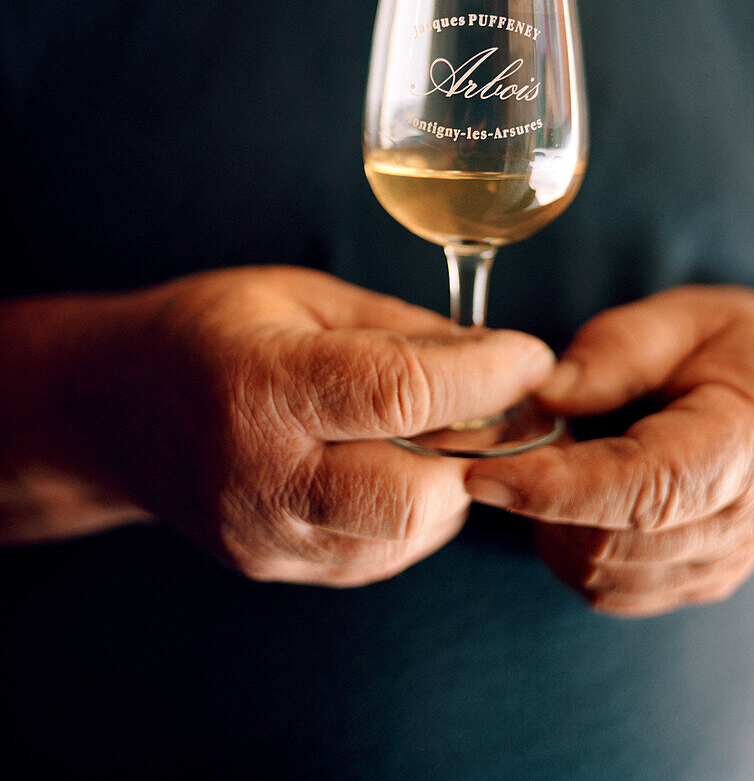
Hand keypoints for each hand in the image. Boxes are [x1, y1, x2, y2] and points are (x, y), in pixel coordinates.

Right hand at [0, 267, 551, 584]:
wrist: (114, 410)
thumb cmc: (209, 330)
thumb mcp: (301, 293)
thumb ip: (402, 329)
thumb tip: (498, 356)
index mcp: (261, 386)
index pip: (398, 394)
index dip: (484, 375)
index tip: (531, 355)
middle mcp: (262, 476)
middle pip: (414, 494)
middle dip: (479, 450)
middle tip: (495, 404)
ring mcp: (268, 538)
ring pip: (409, 535)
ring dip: (454, 482)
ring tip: (444, 429)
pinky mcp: (280, 568)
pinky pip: (383, 555)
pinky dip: (417, 511)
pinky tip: (399, 463)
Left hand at [465, 285, 753, 616]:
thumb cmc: (746, 348)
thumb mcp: (685, 318)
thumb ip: (611, 353)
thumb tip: (537, 396)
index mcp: (743, 446)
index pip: (639, 490)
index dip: (554, 488)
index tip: (482, 472)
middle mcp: (735, 525)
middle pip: (605, 544)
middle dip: (541, 496)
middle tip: (534, 433)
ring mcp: (716, 565)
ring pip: (596, 575)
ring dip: (552, 521)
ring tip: (568, 454)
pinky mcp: (691, 582)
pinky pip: (606, 587)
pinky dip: (570, 544)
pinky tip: (579, 492)